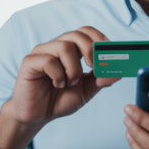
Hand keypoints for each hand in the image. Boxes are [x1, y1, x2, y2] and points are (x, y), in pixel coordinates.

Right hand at [5, 26, 120, 127]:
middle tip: (93, 67)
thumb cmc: (59, 99)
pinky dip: (58, 75)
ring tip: (70, 82)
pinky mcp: (29, 62)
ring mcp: (42, 52)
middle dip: (90, 49)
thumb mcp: (86, 91)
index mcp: (71, 50)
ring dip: (73, 68)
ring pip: (65, 46)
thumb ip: (100, 81)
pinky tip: (56, 84)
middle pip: (77, 34)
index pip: (87, 32)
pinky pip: (48, 60)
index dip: (100, 39)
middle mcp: (56, 46)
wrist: (37, 116)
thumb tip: (118, 73)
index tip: (109, 53)